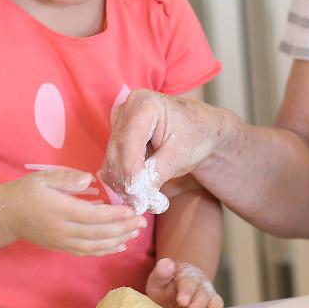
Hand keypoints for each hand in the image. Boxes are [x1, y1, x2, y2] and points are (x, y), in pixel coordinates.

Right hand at [0, 168, 146, 256]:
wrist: (7, 214)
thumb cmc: (27, 191)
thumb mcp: (44, 177)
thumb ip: (66, 178)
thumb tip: (89, 179)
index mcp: (59, 210)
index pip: (91, 216)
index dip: (113, 215)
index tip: (131, 210)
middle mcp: (62, 230)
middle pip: (97, 233)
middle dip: (122, 229)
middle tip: (142, 222)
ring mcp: (62, 242)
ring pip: (94, 246)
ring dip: (118, 241)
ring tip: (135, 233)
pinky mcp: (61, 248)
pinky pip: (86, 253)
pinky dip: (105, 251)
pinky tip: (120, 246)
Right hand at [100, 90, 234, 199]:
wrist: (198, 131)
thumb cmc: (195, 134)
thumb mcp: (182, 152)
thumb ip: (159, 170)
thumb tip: (139, 192)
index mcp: (143, 104)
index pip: (129, 139)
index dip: (130, 167)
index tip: (135, 191)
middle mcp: (125, 111)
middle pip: (116, 151)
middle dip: (127, 180)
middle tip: (141, 204)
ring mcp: (118, 126)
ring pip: (110, 161)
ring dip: (123, 184)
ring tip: (143, 201)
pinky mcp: (116, 142)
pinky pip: (112, 166)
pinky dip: (122, 182)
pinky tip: (138, 194)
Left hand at [144, 257, 223, 307]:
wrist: (175, 294)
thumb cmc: (165, 288)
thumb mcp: (158, 281)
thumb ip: (161, 273)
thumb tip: (166, 263)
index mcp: (187, 275)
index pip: (188, 281)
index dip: (186, 291)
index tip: (181, 301)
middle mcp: (201, 285)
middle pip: (202, 294)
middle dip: (198, 305)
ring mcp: (209, 298)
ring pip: (214, 302)